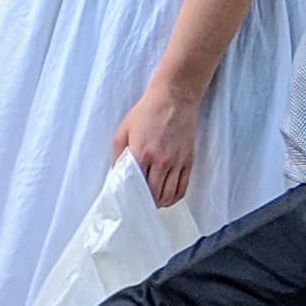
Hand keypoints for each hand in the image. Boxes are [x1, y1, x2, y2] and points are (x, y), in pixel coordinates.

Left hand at [111, 83, 198, 207]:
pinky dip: (174, 197)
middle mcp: (161, 161)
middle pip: (153, 194)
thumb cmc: (147, 113)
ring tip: (151, 203)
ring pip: (168, 195)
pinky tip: (166, 198)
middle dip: (145, 203)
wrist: (174, 99)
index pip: (135, 186)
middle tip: (138, 205)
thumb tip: (116, 175)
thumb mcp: (123, 131)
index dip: (131, 197)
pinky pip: (183, 187)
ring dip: (159, 203)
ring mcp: (177, 162)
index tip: (126, 202)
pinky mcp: (188, 161)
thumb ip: (118, 155)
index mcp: (142, 154)